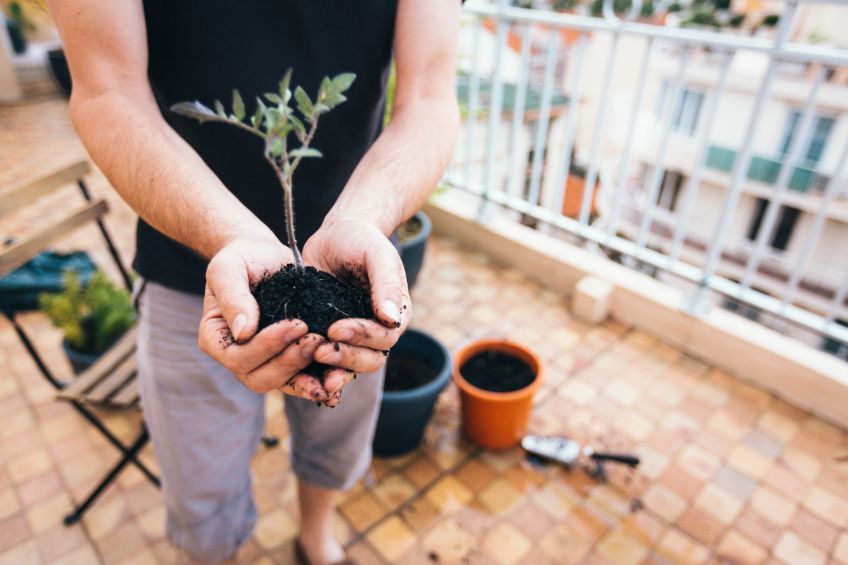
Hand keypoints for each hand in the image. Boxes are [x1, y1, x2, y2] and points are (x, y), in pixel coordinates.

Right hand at [198, 235, 329, 401]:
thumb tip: (243, 333)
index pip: (238, 358)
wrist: (264, 254)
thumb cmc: (242, 258)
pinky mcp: (287, 357)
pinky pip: (302, 377)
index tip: (297, 323)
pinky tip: (340, 375)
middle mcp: (237, 357)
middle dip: (290, 362)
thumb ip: (233, 297)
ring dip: (307, 375)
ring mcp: (263, 361)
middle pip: (259, 379)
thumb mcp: (229, 268)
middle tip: (317, 339)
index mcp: (216, 339)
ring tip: (329, 353)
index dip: (267, 346)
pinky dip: (319, 378)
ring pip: (283, 383)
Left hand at [302, 216, 411, 402]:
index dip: (361, 337)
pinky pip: (328, 360)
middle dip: (344, 358)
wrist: (336, 236)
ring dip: (333, 369)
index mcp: (395, 315)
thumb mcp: (377, 255)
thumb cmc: (361, 240)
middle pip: (369, 360)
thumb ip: (386, 284)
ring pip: (349, 366)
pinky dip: (316, 369)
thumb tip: (392, 318)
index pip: (384, 338)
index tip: (334, 329)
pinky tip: (298, 370)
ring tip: (310, 360)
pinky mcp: (330, 337)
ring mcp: (353, 337)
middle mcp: (377, 332)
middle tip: (318, 351)